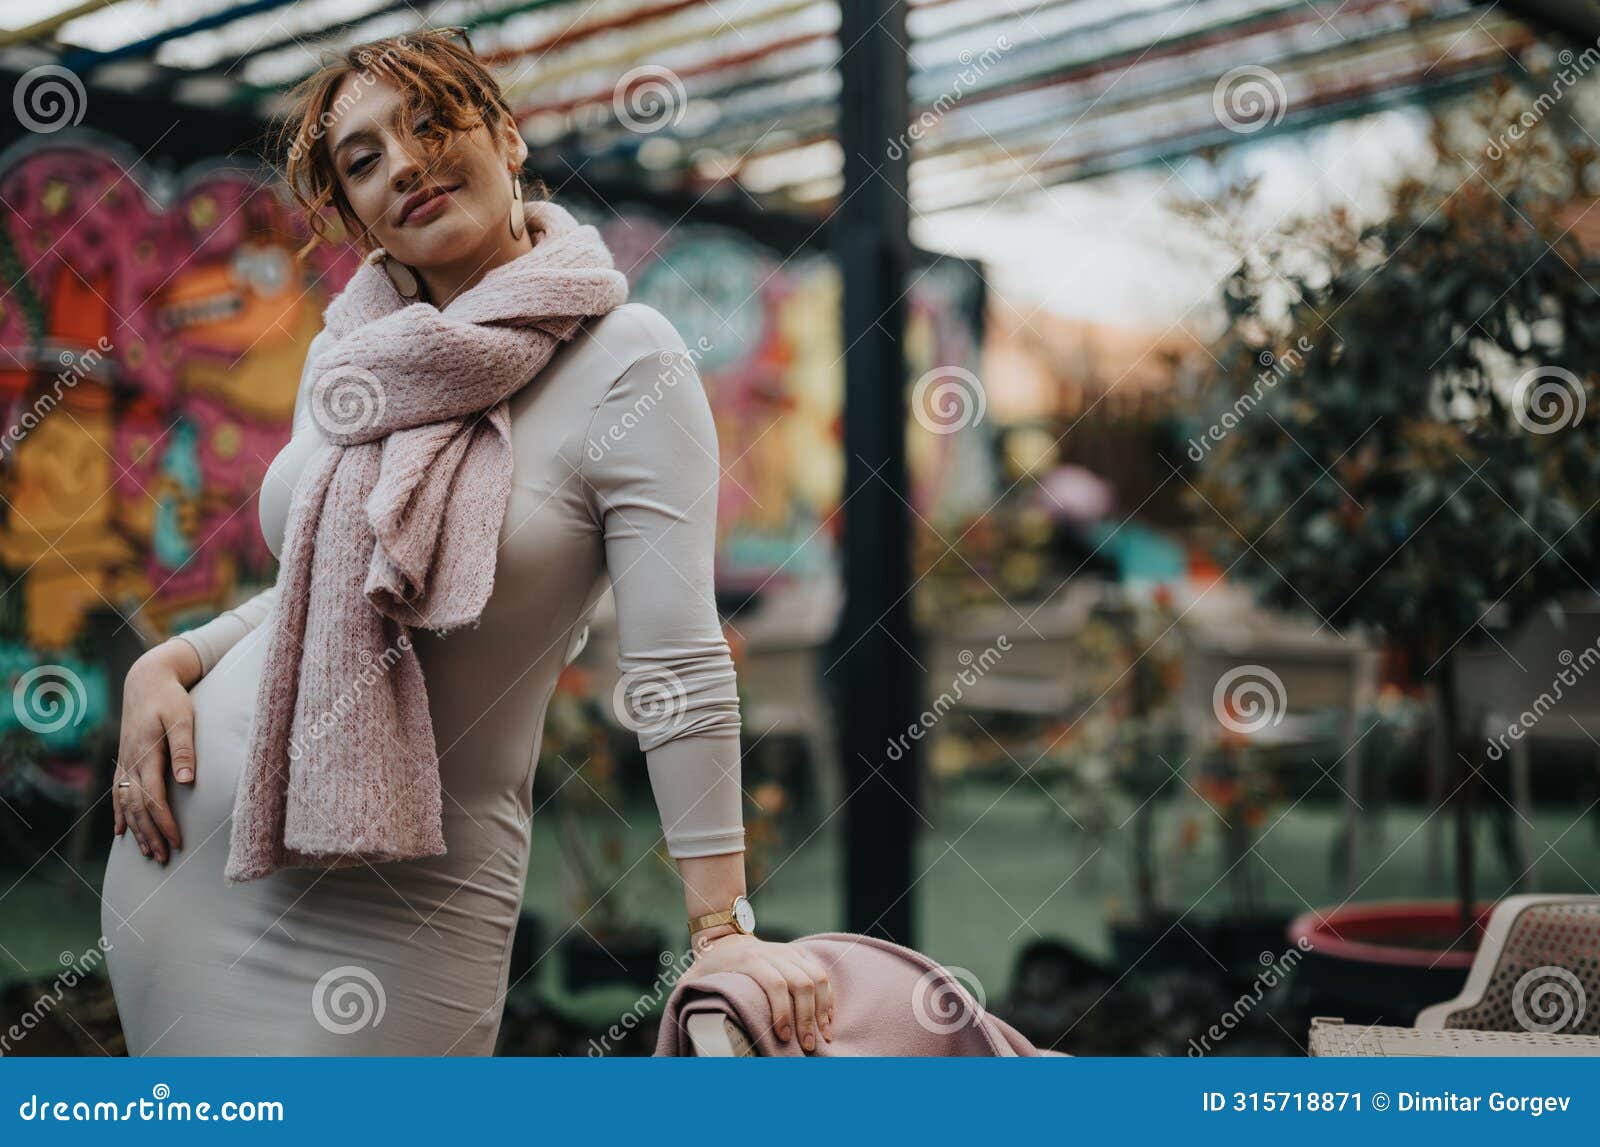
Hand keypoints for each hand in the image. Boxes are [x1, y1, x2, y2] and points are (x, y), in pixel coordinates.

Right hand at [113, 640, 200, 862]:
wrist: (146, 679)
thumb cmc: (170, 698)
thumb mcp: (183, 718)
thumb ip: (185, 748)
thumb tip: (186, 781)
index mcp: (146, 753)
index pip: (154, 798)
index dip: (163, 823)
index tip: (176, 842)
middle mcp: (131, 761)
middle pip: (137, 807)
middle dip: (150, 834)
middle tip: (163, 858)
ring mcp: (125, 761)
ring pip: (125, 803)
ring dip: (136, 829)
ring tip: (147, 852)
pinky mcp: (124, 758)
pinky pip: (118, 792)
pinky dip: (119, 813)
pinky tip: (121, 831)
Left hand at [685, 930, 833, 1050]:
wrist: (724, 936)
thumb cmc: (708, 965)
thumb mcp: (692, 978)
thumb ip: (687, 997)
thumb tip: (683, 1027)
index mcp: (748, 959)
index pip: (774, 984)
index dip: (782, 1011)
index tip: (782, 1037)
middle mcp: (773, 953)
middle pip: (801, 984)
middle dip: (806, 1018)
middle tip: (806, 1046)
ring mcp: (789, 951)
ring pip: (816, 978)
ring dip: (822, 1009)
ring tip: (822, 1037)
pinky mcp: (799, 953)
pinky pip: (820, 973)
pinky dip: (827, 997)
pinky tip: (827, 1019)